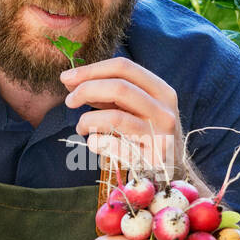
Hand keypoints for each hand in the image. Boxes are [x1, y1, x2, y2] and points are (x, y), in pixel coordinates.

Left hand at [61, 58, 184, 180]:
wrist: (171, 171)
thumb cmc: (147, 133)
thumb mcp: (137, 108)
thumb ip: (109, 93)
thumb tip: (72, 80)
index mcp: (162, 91)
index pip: (124, 68)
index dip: (92, 70)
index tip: (67, 78)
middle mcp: (164, 111)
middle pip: (119, 88)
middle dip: (86, 90)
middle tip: (69, 100)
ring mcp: (160, 136)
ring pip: (115, 118)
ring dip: (88, 120)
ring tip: (81, 126)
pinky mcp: (151, 160)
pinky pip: (113, 146)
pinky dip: (96, 142)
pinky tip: (94, 142)